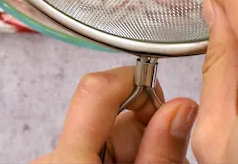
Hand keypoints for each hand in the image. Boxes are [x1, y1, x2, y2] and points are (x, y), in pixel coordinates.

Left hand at [34, 66, 198, 163]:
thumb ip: (161, 151)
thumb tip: (182, 104)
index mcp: (70, 158)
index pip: (97, 86)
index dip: (136, 82)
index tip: (165, 103)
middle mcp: (55, 154)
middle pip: (113, 114)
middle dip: (147, 129)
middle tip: (168, 155)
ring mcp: (56, 160)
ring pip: (111, 134)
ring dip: (139, 149)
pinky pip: (100, 149)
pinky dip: (123, 159)